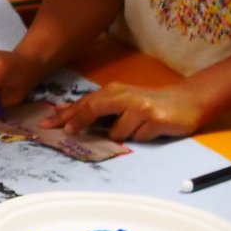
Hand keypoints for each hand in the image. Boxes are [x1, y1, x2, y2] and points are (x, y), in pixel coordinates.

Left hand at [58, 82, 207, 143]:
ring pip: (116, 132)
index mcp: (113, 92)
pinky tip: (150, 130)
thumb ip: (95, 107)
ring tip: (136, 128)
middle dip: (78, 122)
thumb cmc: (148, 103)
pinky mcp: (155, 120)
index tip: (45, 125)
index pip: (84, 104)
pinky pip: (138, 138)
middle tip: (69, 133)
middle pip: (93, 109)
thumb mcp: (120, 102)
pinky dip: (141, 138)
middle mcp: (124, 96)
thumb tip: (63, 112)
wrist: (185, 102)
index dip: (64, 115)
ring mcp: (140, 107)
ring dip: (122, 135)